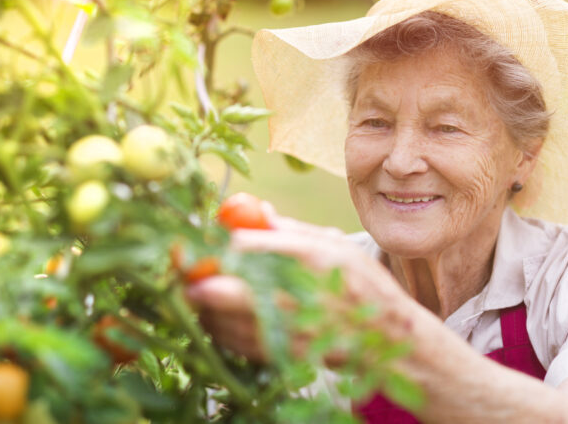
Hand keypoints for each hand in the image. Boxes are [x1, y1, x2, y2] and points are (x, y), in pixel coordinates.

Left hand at [186, 213, 415, 363]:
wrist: (388, 341)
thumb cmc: (362, 284)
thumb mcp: (335, 245)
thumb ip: (292, 230)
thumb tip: (255, 212)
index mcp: (307, 258)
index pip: (242, 247)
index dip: (208, 242)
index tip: (188, 238)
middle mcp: (292, 295)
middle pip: (220, 288)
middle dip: (191, 277)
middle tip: (179, 267)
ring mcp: (283, 331)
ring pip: (218, 318)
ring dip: (200, 303)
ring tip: (197, 288)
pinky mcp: (277, 356)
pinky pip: (230, 341)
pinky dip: (217, 326)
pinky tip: (219, 313)